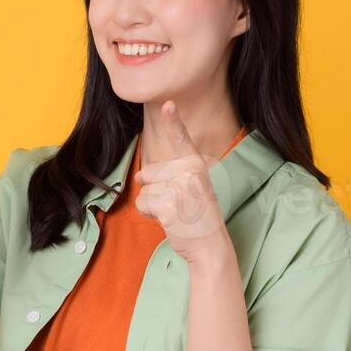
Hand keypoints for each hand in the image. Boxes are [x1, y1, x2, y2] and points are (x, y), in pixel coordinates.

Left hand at [132, 100, 232, 264]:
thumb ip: (169, 176)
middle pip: (150, 173)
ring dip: (154, 206)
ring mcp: (179, 186)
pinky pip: (143, 204)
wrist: (210, 246)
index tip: (168, 104)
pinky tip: (171, 221)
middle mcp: (189, 170)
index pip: (181, 139)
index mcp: (196, 164)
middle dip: (156, 191)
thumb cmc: (198, 218)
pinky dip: (151, 216)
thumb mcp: (190, 189)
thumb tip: (140, 175)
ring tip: (177, 214)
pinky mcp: (169, 203)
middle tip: (181, 207)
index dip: (173, 121)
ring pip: (145, 191)